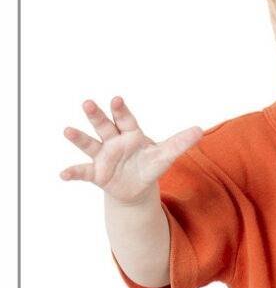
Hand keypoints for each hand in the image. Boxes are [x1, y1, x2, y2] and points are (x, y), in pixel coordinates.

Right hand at [60, 96, 202, 205]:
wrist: (137, 188)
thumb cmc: (149, 165)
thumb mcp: (165, 156)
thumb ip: (180, 143)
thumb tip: (199, 131)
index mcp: (131, 134)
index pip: (125, 119)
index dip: (120, 110)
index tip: (116, 99)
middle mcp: (113, 141)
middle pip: (104, 126)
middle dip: (97, 115)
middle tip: (88, 103)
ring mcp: (103, 156)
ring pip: (89, 144)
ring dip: (78, 137)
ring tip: (68, 131)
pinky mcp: (96, 173)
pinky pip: (82, 171)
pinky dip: (73, 172)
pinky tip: (63, 174)